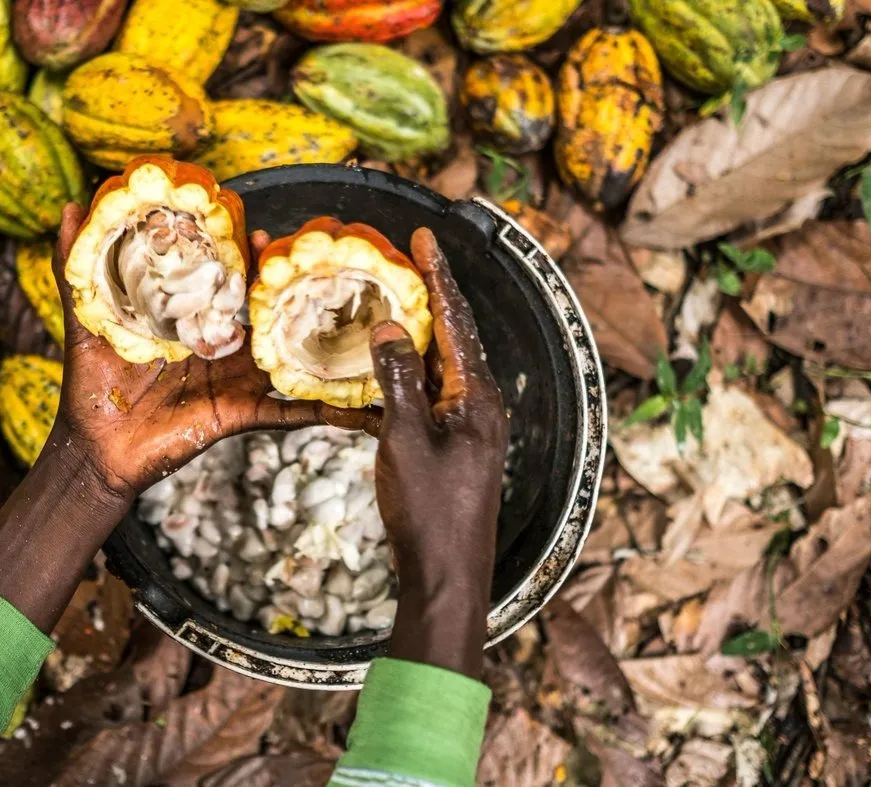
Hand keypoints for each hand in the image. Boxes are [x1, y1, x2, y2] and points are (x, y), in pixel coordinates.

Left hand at [50, 203, 378, 498]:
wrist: (96, 449)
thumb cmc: (93, 385)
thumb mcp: (86, 320)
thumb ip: (76, 267)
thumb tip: (69, 208)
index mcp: (191, 320)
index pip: (224, 279)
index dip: (242, 253)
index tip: (257, 225)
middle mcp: (221, 346)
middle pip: (263, 311)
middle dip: (289, 285)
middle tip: (315, 257)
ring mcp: (236, 379)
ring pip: (286, 354)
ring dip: (318, 337)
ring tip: (355, 315)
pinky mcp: (242, 414)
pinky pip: (290, 415)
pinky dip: (326, 413)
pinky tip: (361, 405)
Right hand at [369, 227, 507, 678]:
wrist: (448, 575)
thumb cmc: (429, 511)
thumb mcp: (405, 440)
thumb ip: (397, 381)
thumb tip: (389, 326)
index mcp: (476, 396)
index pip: (456, 322)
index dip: (439, 277)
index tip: (424, 238)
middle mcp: (481, 405)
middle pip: (454, 337)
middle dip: (432, 296)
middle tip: (408, 258)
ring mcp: (471, 427)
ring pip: (444, 366)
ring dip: (421, 333)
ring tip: (394, 300)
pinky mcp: (458, 447)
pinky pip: (435, 394)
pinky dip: (413, 372)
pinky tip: (389, 367)